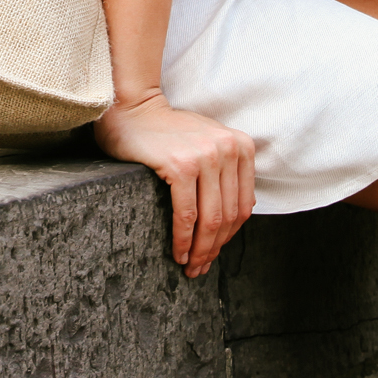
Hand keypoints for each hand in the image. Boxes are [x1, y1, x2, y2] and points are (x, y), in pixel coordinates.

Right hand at [95, 93, 255, 277]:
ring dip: (200, 251)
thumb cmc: (169, 131)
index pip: (242, 204)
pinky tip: (177, 252)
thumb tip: (239, 217)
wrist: (134, 110)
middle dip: (214, 249)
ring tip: (189, 266)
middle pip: (228, 215)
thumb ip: (228, 171)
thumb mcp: (209, 143)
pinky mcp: (181, 166)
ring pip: (210, 220)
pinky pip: (187, 215)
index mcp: (241, 146)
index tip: (215, 252)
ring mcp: (206, 156)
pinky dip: (183, 240)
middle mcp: (228, 149)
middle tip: (200, 267)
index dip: (230, 236)